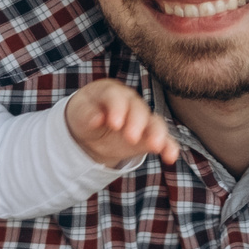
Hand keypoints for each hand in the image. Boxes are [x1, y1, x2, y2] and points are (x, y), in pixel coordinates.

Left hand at [64, 79, 178, 168]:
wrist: (93, 127)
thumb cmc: (86, 114)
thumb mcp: (79, 112)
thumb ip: (86, 113)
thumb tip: (96, 119)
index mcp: (111, 92)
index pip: (116, 96)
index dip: (117, 108)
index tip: (114, 124)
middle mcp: (131, 102)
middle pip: (138, 109)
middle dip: (136, 122)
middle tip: (131, 137)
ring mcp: (143, 119)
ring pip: (155, 122)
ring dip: (157, 133)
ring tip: (155, 146)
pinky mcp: (150, 136)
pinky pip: (164, 139)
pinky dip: (169, 147)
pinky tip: (170, 157)